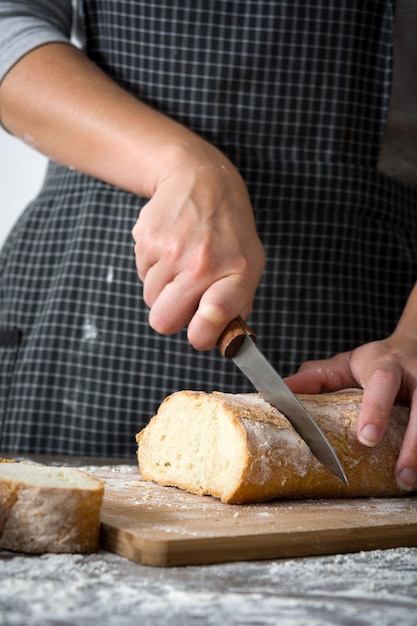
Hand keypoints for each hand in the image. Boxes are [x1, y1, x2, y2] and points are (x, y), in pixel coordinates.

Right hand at [132, 139, 264, 349]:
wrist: (200, 179)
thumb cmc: (228, 229)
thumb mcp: (250, 262)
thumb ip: (239, 303)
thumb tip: (227, 340)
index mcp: (237, 272)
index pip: (214, 316)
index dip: (203, 334)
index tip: (202, 332)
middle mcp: (203, 262)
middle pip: (164, 322)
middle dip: (172, 316)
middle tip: (186, 296)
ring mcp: (172, 250)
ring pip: (151, 299)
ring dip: (164, 289)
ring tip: (181, 262)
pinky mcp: (147, 239)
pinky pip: (142, 275)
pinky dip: (153, 268)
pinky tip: (170, 248)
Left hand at [285, 328, 416, 491]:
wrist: (415, 345)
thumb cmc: (376, 362)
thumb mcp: (345, 364)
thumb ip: (316, 378)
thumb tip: (280, 392)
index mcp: (386, 365)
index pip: (382, 384)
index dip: (377, 410)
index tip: (367, 438)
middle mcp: (415, 377)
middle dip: (413, 443)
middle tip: (400, 474)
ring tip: (409, 482)